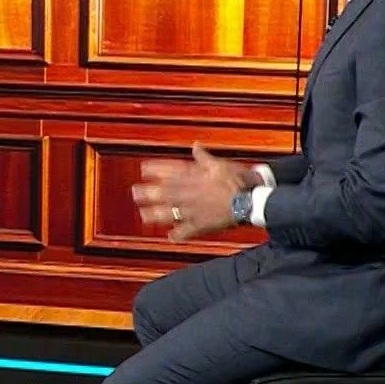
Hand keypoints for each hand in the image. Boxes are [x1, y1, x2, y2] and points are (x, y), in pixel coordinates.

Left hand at [133, 143, 248, 241]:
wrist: (249, 201)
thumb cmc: (237, 181)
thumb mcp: (221, 165)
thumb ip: (204, 157)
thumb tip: (195, 146)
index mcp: (194, 177)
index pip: (169, 171)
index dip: (155, 170)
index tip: (143, 169)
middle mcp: (188, 193)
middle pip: (163, 192)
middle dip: (147, 193)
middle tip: (135, 193)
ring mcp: (192, 210)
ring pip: (169, 213)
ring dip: (155, 214)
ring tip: (144, 216)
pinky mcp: (200, 225)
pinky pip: (186, 232)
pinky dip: (178, 235)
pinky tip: (171, 237)